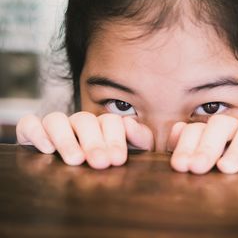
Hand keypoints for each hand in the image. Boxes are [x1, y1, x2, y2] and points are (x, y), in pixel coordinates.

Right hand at [16, 112, 152, 168]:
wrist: (74, 184)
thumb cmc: (106, 167)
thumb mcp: (127, 154)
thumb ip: (140, 139)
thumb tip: (130, 123)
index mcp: (103, 126)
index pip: (111, 121)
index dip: (115, 139)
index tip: (117, 160)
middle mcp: (79, 123)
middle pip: (85, 120)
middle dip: (94, 142)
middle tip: (100, 162)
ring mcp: (56, 126)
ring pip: (57, 120)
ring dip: (67, 139)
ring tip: (75, 160)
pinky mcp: (32, 132)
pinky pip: (30, 124)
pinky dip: (36, 132)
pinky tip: (46, 149)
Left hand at [170, 115, 237, 173]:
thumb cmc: (228, 182)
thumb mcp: (206, 170)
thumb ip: (188, 153)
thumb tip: (176, 138)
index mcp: (214, 135)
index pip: (198, 129)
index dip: (187, 144)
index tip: (180, 166)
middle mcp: (237, 130)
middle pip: (222, 124)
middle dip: (207, 146)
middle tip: (197, 168)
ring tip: (225, 168)